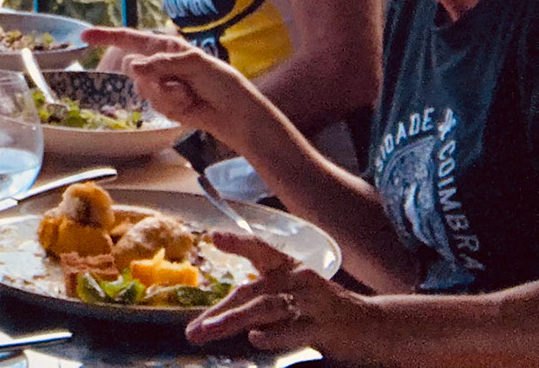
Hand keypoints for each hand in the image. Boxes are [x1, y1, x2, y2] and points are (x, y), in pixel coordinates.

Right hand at [81, 27, 266, 140]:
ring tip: (188, 95)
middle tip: (177, 83)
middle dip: (150, 77)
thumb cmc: (221, 82)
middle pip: (132, 67)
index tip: (84, 36)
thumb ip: (162, 63)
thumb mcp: (196, 63)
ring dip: (165, 94)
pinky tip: (188, 105)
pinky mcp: (163, 104)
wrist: (235, 114)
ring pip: (142, 88)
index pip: (131, 38)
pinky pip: (153, 103)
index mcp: (165, 46)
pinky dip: (171, 105)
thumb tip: (134, 68)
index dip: (106, 36)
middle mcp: (158, 64)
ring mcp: (159, 85)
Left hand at [189, 233, 382, 358]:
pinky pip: (294, 331)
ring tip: (210, 331)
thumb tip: (223, 319)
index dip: (238, 242)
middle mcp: (301, 281)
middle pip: (253, 293)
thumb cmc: (330, 313)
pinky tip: (256, 338)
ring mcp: (314, 304)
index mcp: (291, 269)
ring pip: (267, 308)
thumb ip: (263, 304)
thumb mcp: (296, 298)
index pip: (261, 250)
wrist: (380, 329)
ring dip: (235, 321)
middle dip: (220, 312)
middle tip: (194, 329)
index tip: (213, 237)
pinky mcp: (327, 329)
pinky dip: (274, 336)